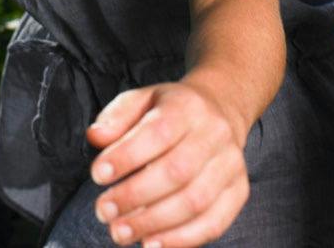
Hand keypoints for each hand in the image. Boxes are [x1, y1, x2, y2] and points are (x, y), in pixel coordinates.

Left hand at [85, 79, 249, 247]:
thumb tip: (95, 137)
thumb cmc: (170, 112)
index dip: (126, 157)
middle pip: (177, 171)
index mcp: (187, 106)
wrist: (219, 111)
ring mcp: (231, 164)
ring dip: (153, 223)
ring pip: (195, 201)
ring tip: (120, 232)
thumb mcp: (141, 101)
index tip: (98, 175)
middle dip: (135, 196)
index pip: (158, 132)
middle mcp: (215, 134)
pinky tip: (151, 243)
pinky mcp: (238, 191)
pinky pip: (213, 223)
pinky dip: (181, 239)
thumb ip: (116, 118)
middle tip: (104, 211)